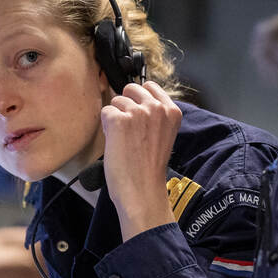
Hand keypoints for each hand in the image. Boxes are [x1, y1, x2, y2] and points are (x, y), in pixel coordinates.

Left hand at [100, 81, 181, 240]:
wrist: (143, 190)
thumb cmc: (150, 168)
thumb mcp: (163, 134)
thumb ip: (155, 115)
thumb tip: (136, 99)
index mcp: (172, 111)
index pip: (150, 86)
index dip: (139, 99)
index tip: (138, 114)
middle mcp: (156, 108)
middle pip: (131, 89)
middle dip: (126, 105)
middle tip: (130, 130)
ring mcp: (138, 113)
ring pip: (116, 101)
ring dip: (116, 118)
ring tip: (124, 140)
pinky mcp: (119, 121)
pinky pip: (105, 112)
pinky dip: (106, 127)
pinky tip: (116, 143)